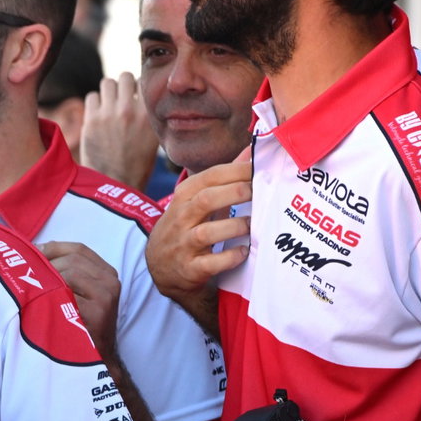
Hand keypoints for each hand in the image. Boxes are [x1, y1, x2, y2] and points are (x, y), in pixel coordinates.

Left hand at [40, 241, 121, 359]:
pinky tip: (41, 303)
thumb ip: (65, 270)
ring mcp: (106, 296)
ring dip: (48, 279)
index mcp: (106, 273)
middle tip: (29, 275)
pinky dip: (51, 295)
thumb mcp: (76, 292)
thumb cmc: (78, 323)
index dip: (54, 248)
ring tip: (35, 291)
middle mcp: (110, 281)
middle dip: (47, 264)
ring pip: (70, 272)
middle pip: (72, 259)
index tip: (34, 253)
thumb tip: (38, 248)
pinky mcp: (98, 311)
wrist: (93, 357)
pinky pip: (67, 293)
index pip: (79, 249)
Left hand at [80, 72, 160, 190]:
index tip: (136, 96)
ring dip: (108, 92)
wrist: (116, 183)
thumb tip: (142, 93)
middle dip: (123, 85)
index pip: (144, 82)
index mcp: (149, 114)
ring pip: (107, 83)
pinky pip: (92, 96)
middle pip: (125, 76)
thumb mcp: (153, 136)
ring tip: (109, 104)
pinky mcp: (91, 121)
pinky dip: (95, 103)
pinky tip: (98, 115)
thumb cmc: (137, 162)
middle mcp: (130, 110)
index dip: (139, 88)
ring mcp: (109, 114)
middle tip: (122, 97)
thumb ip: (148, 114)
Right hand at [145, 156, 252, 305]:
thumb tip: (249, 151)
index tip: (259, 169)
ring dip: (236, 227)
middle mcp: (180, 218)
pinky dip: (231, 257)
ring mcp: (183, 245)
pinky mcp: (190, 269)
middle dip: (237, 193)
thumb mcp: (195, 200)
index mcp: (183, 197)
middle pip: (206, 199)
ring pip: (208, 232)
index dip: (237, 171)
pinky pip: (212, 263)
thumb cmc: (185, 227)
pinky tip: (244, 251)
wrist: (160, 267)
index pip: (209, 177)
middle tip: (260, 193)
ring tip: (253, 225)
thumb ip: (223, 178)